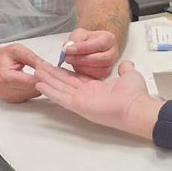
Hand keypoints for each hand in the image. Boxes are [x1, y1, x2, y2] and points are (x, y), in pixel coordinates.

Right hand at [0, 44, 46, 102]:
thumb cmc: (3, 57)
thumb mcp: (18, 50)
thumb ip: (33, 58)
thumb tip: (47, 67)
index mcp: (5, 77)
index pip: (30, 82)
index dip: (43, 76)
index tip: (51, 70)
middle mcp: (6, 90)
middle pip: (33, 90)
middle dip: (44, 81)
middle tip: (50, 72)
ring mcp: (9, 97)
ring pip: (34, 94)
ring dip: (40, 86)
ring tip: (42, 75)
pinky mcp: (13, 100)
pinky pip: (30, 96)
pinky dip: (35, 88)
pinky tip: (36, 80)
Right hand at [34, 61, 161, 139]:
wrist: (135, 106)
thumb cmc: (134, 94)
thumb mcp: (129, 75)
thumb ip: (125, 69)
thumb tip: (126, 64)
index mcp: (96, 88)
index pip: (76, 78)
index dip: (65, 72)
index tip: (56, 66)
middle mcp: (86, 94)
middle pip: (64, 82)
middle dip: (52, 74)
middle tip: (39, 67)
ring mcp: (81, 100)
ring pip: (60, 88)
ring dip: (48, 80)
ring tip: (36, 72)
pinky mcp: (77, 105)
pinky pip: (60, 96)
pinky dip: (49, 90)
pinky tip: (39, 84)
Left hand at [62, 28, 119, 78]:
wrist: (90, 46)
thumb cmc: (86, 40)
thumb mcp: (79, 34)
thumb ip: (74, 40)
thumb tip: (68, 48)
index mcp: (109, 39)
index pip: (100, 44)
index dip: (83, 48)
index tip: (68, 49)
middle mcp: (113, 52)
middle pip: (103, 58)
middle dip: (83, 59)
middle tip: (68, 57)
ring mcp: (110, 65)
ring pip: (101, 70)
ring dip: (83, 67)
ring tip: (72, 62)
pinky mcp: (105, 75)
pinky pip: (97, 77)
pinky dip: (85, 73)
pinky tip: (77, 68)